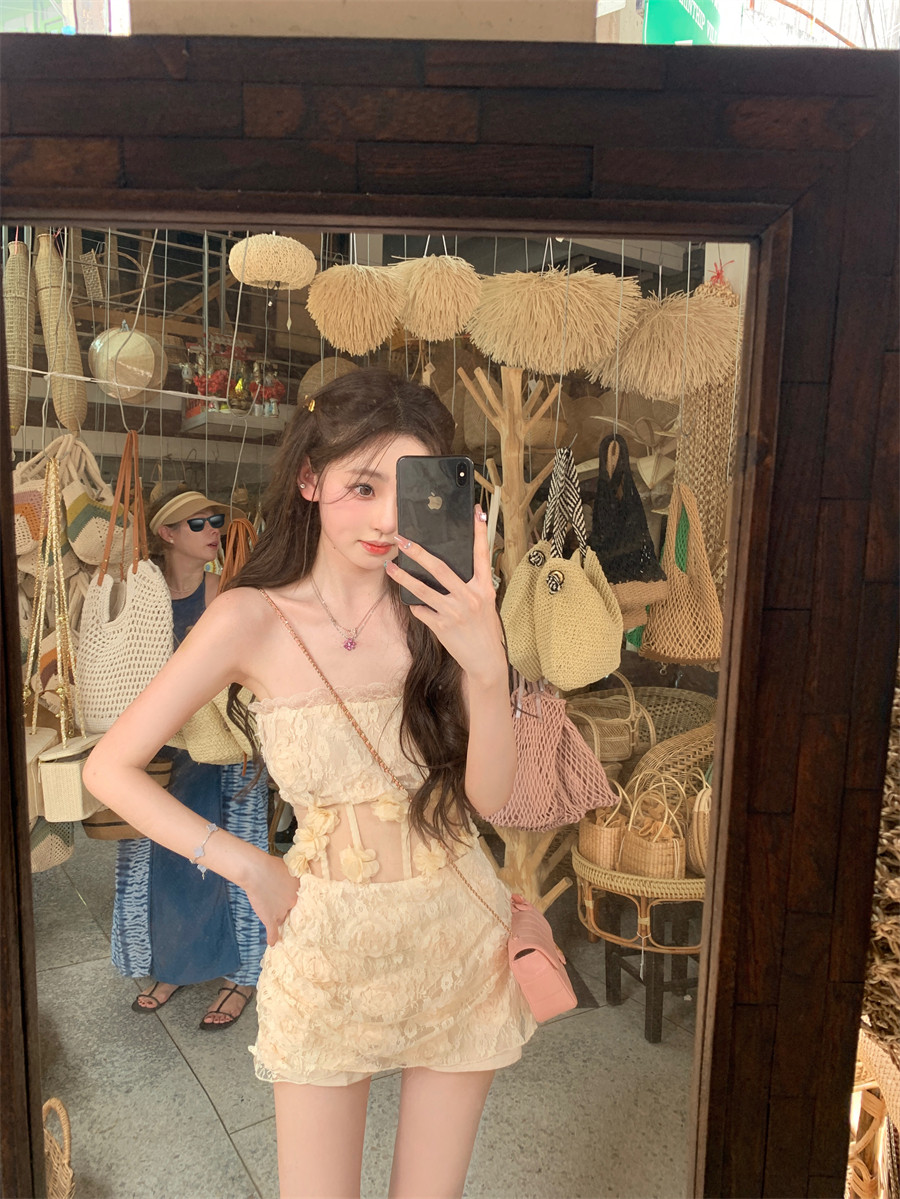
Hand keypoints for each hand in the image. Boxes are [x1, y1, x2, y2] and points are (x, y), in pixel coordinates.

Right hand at [243, 853, 300, 946]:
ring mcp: (282, 912)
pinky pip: (273, 932)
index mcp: (299, 889)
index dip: (297, 902)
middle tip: (290, 916)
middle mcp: (293, 902)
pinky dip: (272, 938)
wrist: (257, 872)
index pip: (302, 900)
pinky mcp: (270, 918)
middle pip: (294, 911)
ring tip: (283, 931)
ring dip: (281, 922)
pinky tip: (272, 943)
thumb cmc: (270, 865)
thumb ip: (291, 876)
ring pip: (283, 920)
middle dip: (290, 912)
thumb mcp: (287, 867)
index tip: (297, 905)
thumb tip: (290, 878)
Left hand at [385, 505, 506, 685]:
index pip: (481, 554)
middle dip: (418, 553)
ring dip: (403, 577)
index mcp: (484, 588)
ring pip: (422, 589)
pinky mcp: (442, 626)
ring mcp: (454, 612)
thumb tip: (451, 570)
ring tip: (389, 567)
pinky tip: (413, 604)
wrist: (486, 661)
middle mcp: (470, 597)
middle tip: (402, 540)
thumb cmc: (485, 630)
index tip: (476, 511)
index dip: (479, 532)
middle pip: (440, 568)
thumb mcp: (485, 604)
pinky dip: (416, 606)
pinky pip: (421, 611)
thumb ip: (472, 587)